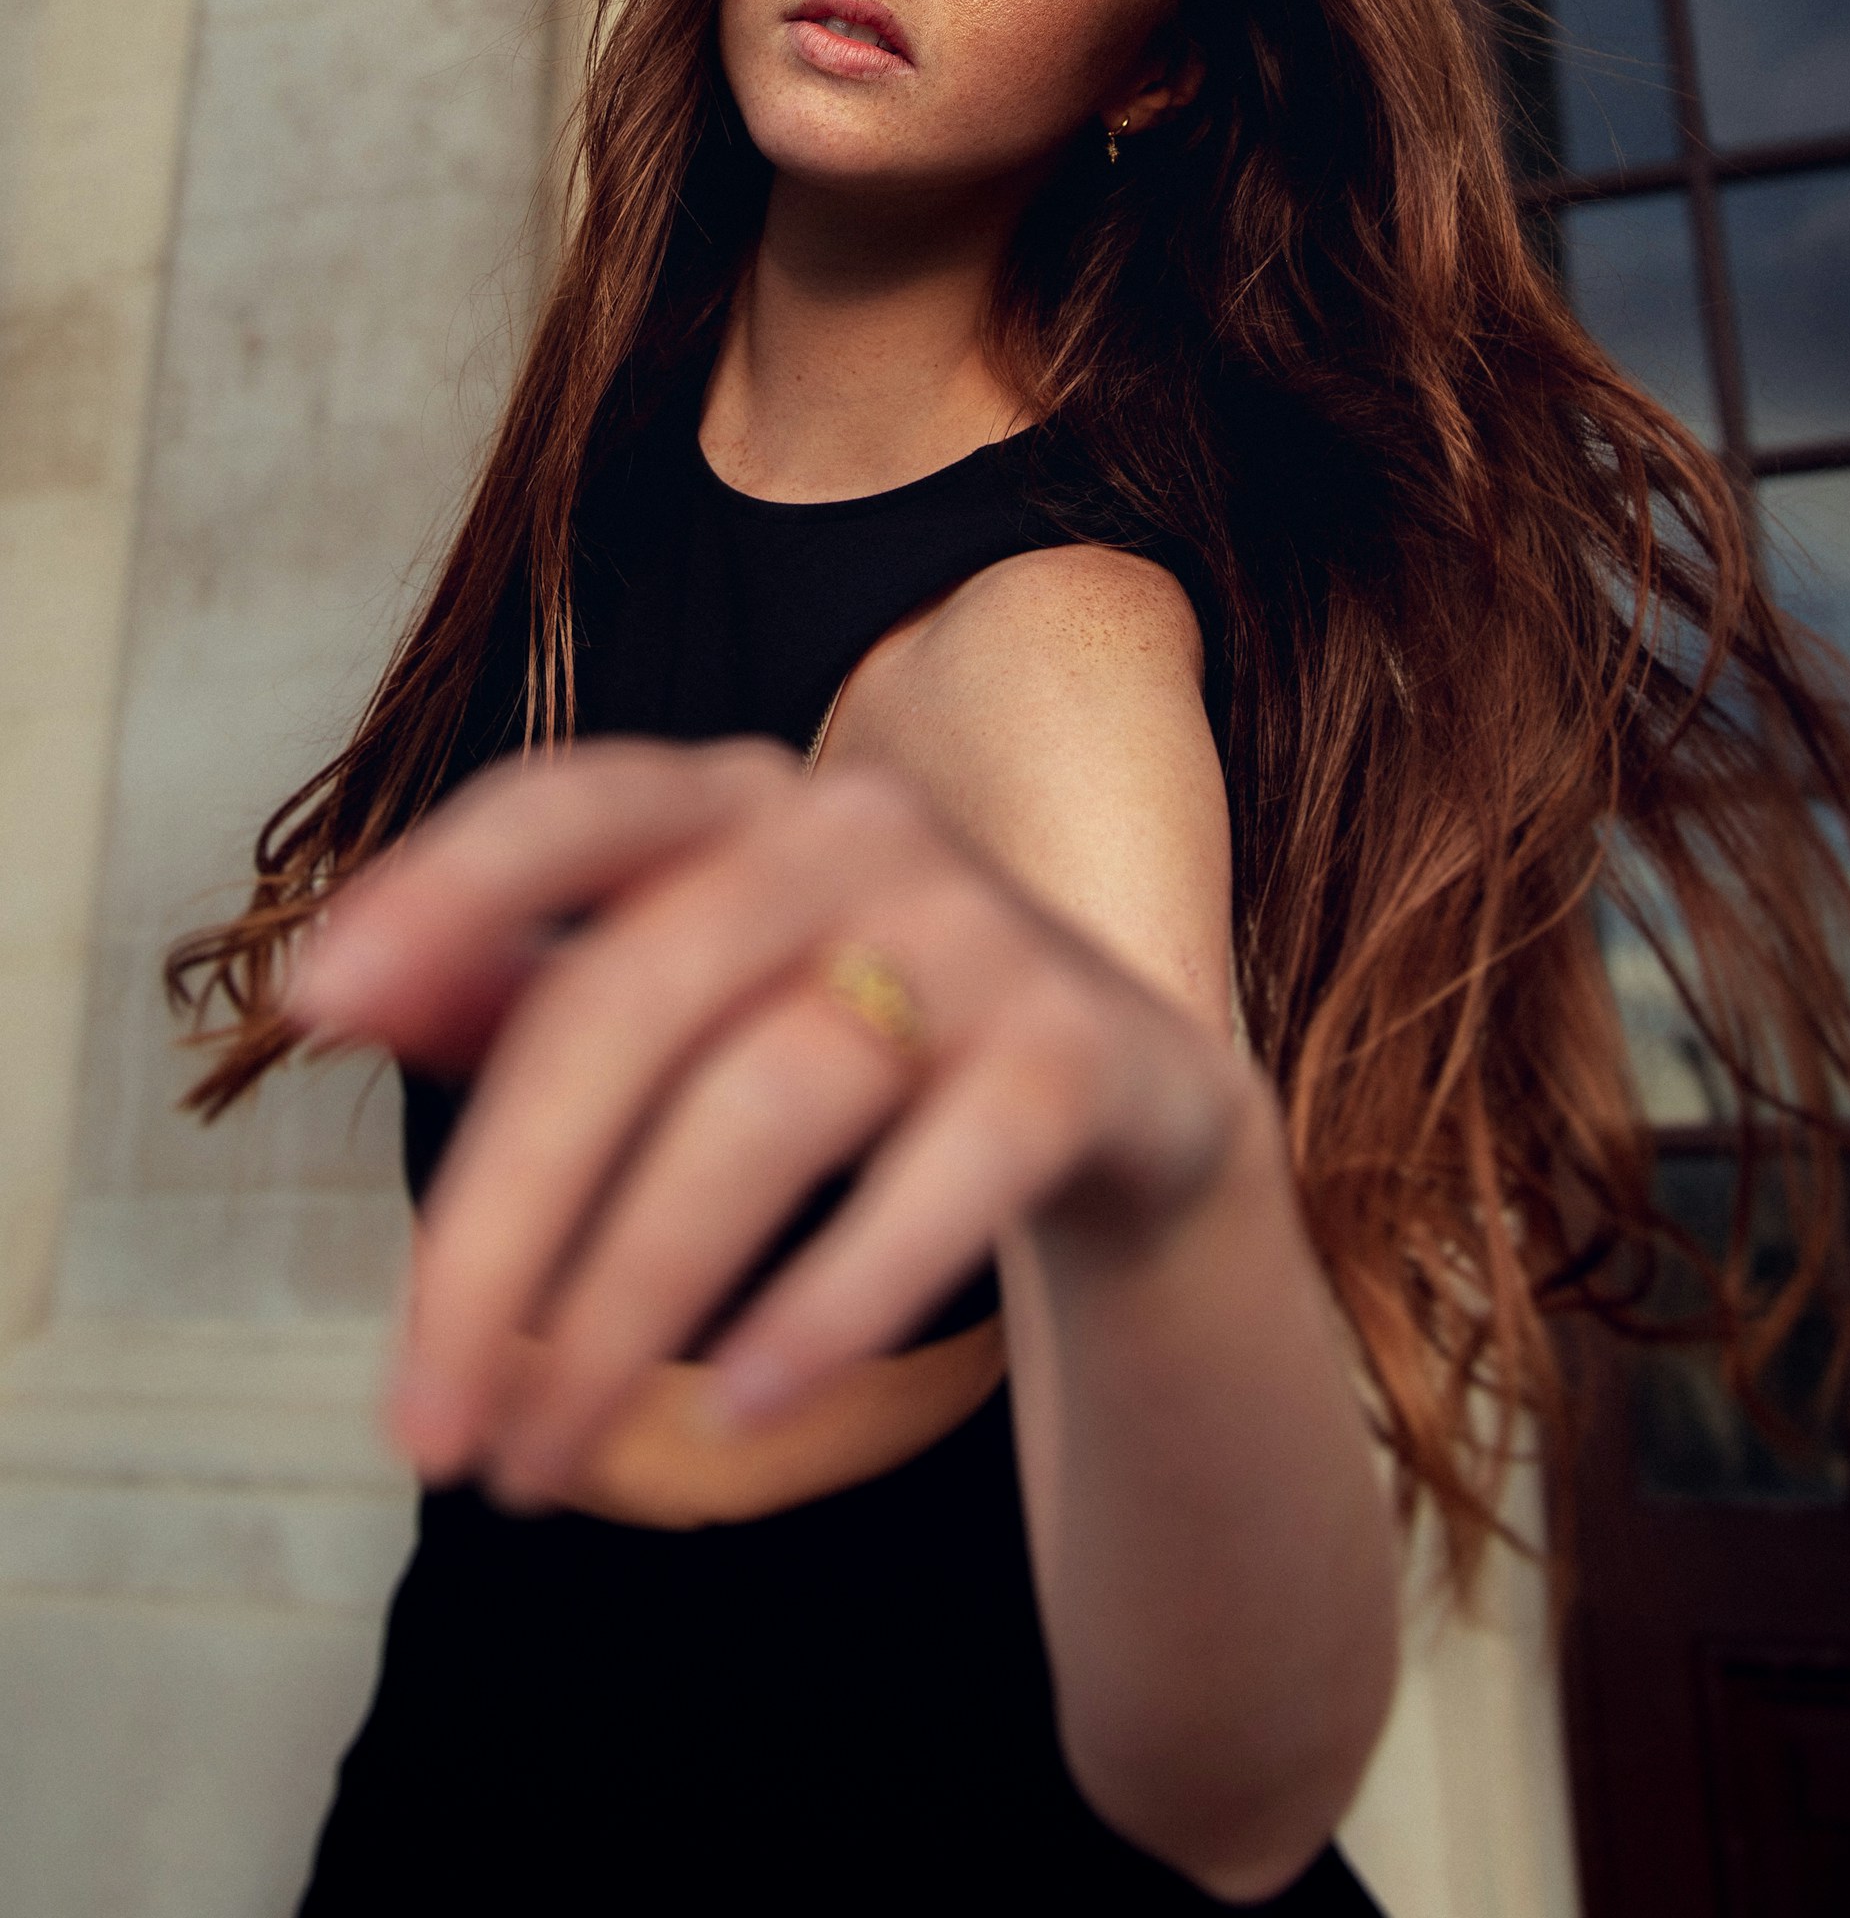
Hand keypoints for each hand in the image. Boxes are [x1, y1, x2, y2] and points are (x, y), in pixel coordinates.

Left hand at [286, 737, 1249, 1505]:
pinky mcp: (1076, 1055)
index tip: (315, 1002)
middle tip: (424, 1430)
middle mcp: (854, 832)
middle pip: (633, 1002)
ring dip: (631, 1304)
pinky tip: (735, 1406)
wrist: (1121, 1094)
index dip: (441, 886)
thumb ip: (512, 984)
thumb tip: (337, 991)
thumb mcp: (680, 998)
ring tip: (544, 1460)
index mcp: (734, 800)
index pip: (570, 807)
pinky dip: (833, 1300)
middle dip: (503, 1226)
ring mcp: (979, 934)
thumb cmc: (843, 1037)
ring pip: (768, 1103)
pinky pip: (946, 1179)